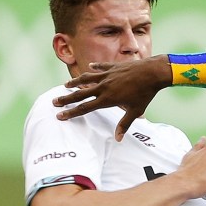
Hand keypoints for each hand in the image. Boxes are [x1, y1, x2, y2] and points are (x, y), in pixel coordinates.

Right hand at [53, 56, 170, 139]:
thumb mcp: (136, 111)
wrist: (151, 73)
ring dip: (75, 82)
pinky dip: (94, 68)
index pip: (85, 108)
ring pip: (86, 79)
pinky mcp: (112, 67)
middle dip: (66, 98)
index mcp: (107, 99)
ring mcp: (106, 75)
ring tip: (66, 85)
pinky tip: (90, 67)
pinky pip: (100, 67)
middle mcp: (103, 86)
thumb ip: (124, 124)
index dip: (71, 112)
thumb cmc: (145, 94)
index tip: (60, 115)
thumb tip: (118, 139)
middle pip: (80, 93)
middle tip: (54, 101)